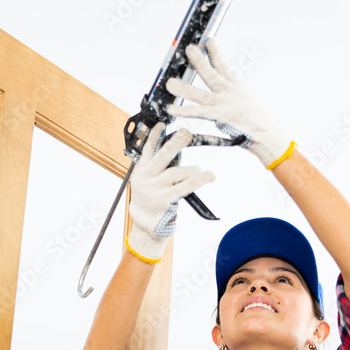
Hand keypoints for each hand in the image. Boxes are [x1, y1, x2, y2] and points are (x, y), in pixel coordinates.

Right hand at [126, 123, 214, 262]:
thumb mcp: (147, 182)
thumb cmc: (150, 201)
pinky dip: (198, 180)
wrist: (143, 224)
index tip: (161, 124)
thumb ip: (157, 169)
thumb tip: (177, 152)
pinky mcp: (164, 200)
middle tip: (187, 133)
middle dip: (175, 143)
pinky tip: (208, 175)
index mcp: (141, 172)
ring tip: (198, 171)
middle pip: (162, 156)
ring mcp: (154, 189)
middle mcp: (146, 178)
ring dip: (191, 170)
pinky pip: (185, 186)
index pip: (147, 150)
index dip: (153, 136)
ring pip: (176, 172)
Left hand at [166, 40, 293, 168]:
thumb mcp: (244, 99)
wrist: (265, 132)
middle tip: (189, 49)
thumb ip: (233, 91)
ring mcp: (221, 104)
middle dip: (199, 62)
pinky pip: (198, 113)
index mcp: (234, 87)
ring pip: (199, 94)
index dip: (215, 53)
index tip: (209, 41)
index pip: (223, 66)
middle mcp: (226, 93)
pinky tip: (172, 109)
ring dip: (183, 88)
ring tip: (170, 83)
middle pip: (210, 74)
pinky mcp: (218, 116)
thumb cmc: (254, 118)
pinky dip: (184, 111)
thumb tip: (228, 85)